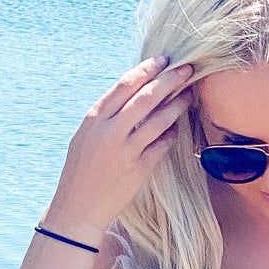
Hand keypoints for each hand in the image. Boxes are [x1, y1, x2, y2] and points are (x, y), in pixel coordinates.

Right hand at [43, 56, 193, 241]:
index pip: (125, 85)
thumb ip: (106, 116)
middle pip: (145, 97)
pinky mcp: (138, 170)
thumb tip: (133, 94)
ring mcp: (125, 151)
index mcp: (95, 118)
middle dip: (169, 80)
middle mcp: (109, 131)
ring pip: (158, 120)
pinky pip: (161, 146)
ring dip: (177, 105)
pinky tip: (177, 127)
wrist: (78, 208)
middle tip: (188, 69)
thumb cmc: (81, 171)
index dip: (147, 69)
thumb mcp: (85, 136)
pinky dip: (171, 134)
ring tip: (190, 95)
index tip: (164, 60)